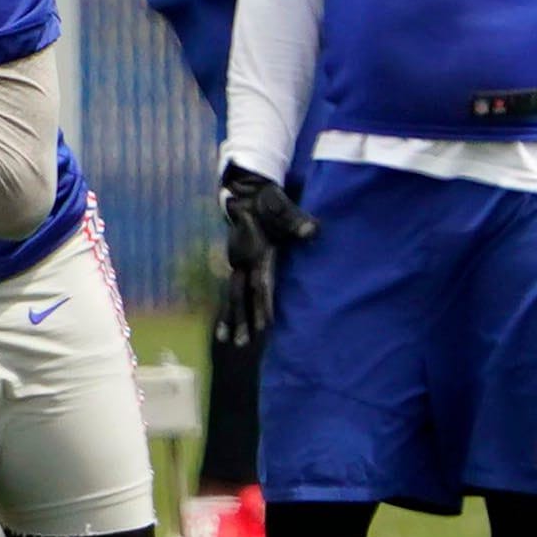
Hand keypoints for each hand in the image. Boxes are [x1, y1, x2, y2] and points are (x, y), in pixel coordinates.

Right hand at [216, 166, 317, 343]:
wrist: (244, 193)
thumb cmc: (269, 202)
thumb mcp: (284, 207)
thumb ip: (297, 221)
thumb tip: (311, 231)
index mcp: (256, 252)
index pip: (260, 282)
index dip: (263, 303)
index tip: (266, 324)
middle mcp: (242, 261)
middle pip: (240, 295)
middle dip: (242, 320)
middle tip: (241, 343)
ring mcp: (236, 263)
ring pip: (232, 296)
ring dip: (231, 319)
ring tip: (227, 342)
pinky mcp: (236, 265)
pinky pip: (231, 291)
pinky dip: (228, 309)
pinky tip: (225, 327)